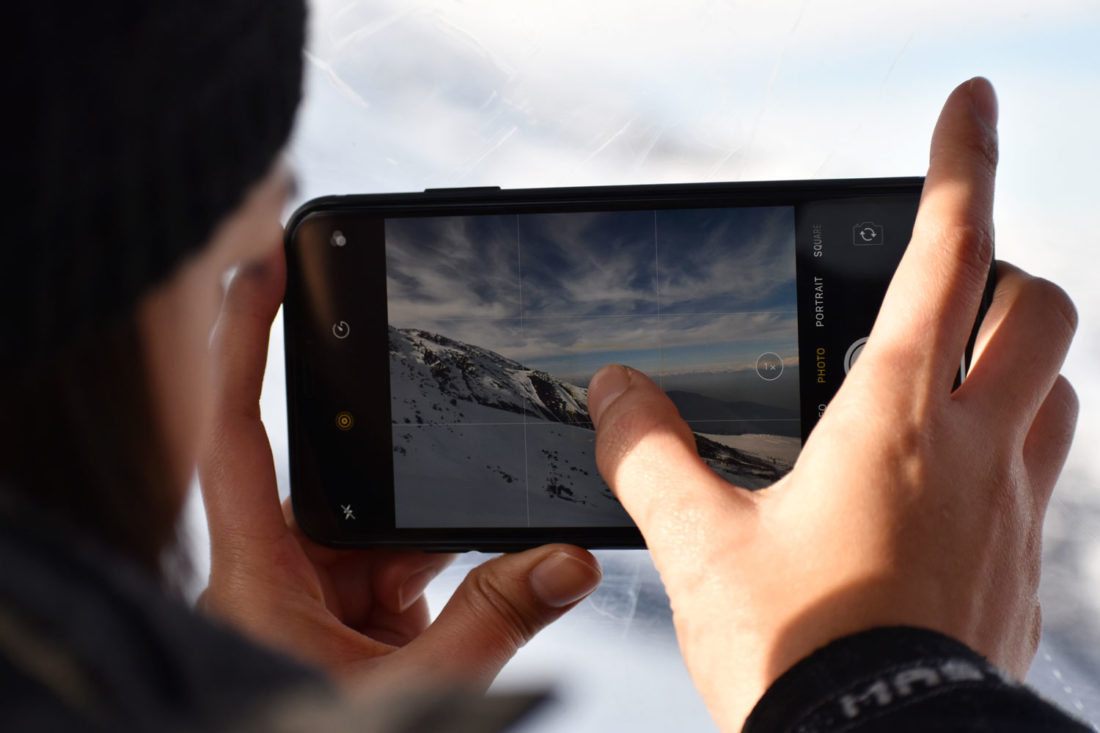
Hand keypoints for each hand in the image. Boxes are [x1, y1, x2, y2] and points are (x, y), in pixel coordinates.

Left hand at [197, 245, 600, 689]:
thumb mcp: (409, 690)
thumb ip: (491, 620)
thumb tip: (567, 557)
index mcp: (258, 572)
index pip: (236, 432)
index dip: (243, 344)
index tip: (264, 269)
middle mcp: (284, 572)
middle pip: (344, 478)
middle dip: (401, 462)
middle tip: (447, 436)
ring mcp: (324, 596)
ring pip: (390, 531)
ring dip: (442, 533)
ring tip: (491, 533)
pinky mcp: (358, 620)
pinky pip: (411, 570)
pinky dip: (455, 569)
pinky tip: (497, 571)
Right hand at [586, 78, 1076, 730]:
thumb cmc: (799, 652)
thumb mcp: (699, 544)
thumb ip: (650, 454)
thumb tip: (616, 394)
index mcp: (897, 420)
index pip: (949, 255)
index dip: (962, 165)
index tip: (969, 104)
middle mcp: (974, 453)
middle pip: (1039, 311)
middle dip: (1004, 267)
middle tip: (947, 275)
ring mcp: (1012, 514)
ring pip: (1055, 390)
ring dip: (1014, 357)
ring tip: (949, 370)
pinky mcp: (1019, 571)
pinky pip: (1040, 476)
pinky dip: (1007, 444)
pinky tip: (945, 481)